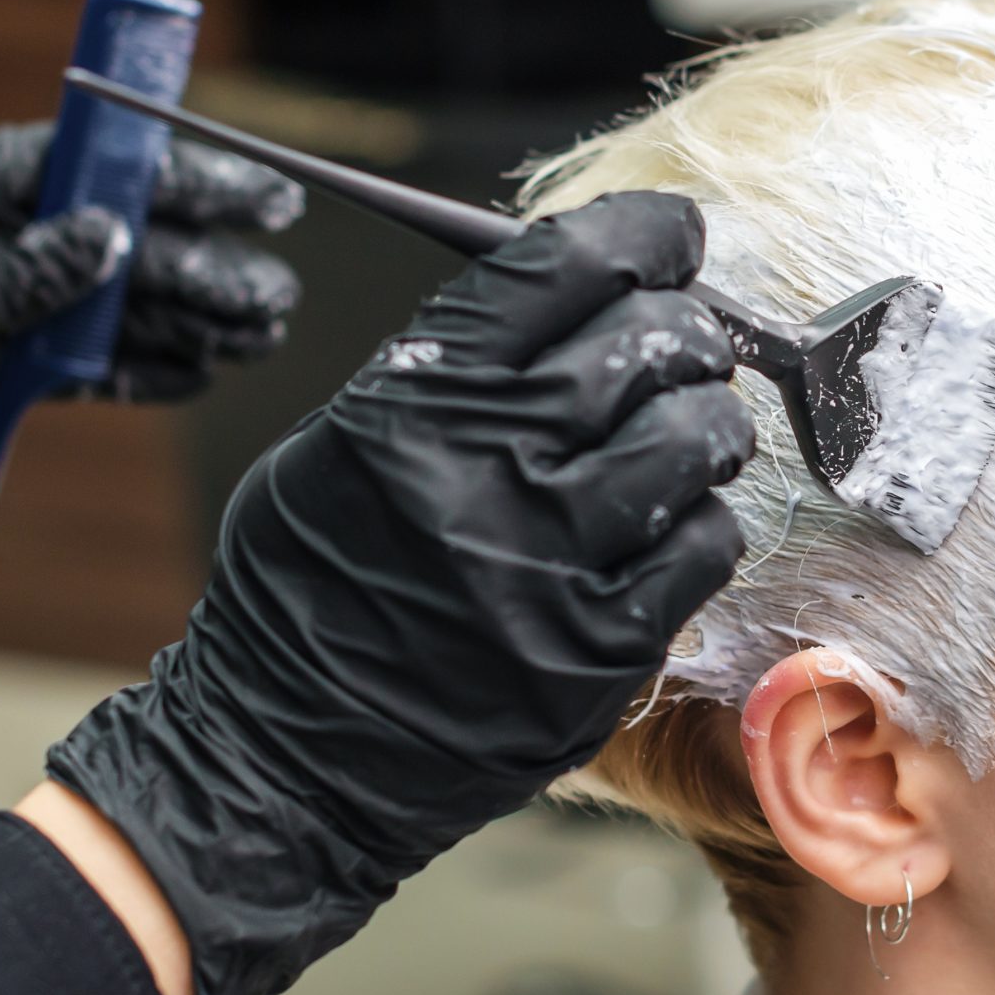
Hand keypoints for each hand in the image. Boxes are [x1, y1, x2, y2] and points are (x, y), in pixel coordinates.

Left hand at [0, 123, 302, 552]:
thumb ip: (10, 271)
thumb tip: (106, 240)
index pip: (82, 167)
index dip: (171, 172)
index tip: (247, 185)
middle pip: (116, 242)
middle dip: (201, 261)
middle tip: (271, 288)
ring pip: (114, 307)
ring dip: (189, 318)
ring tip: (257, 332)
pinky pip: (86, 368)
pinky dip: (145, 371)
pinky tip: (201, 372)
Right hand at [47, 191, 752, 994]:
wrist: (286, 762)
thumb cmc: (310, 593)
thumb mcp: (340, 446)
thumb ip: (449, 370)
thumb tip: (569, 294)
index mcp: (412, 408)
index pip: (558, 272)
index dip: (638, 235)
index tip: (671, 233)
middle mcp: (485, 478)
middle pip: (644, 345)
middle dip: (684, 328)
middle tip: (684, 344)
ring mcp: (551, 569)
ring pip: (694, 440)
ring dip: (708, 421)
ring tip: (686, 432)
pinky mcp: (600, 652)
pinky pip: (704, 547)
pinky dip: (703, 521)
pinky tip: (669, 525)